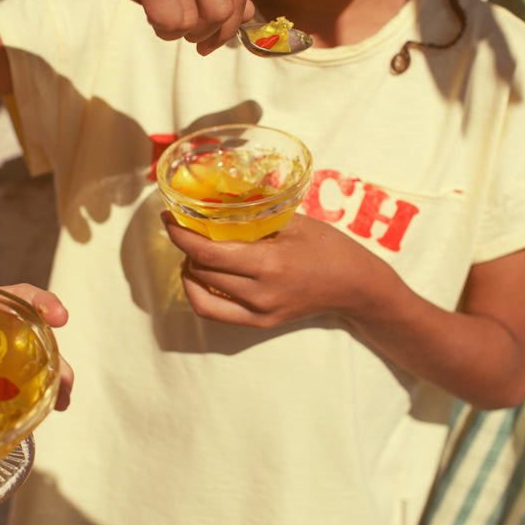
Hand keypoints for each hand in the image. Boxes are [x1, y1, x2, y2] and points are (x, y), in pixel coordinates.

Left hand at [0, 283, 72, 410]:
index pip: (22, 297)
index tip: (59, 317)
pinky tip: (49, 408)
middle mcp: (7, 327)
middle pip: (40, 336)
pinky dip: (41, 395)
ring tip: (62, 401)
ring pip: (41, 361)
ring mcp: (10, 353)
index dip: (43, 303)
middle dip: (57, 356)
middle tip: (65, 378)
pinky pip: (29, 383)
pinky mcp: (7, 376)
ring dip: (57, 379)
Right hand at [6, 0, 254, 54]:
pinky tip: (148, 17)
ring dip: (177, 30)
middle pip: (224, 7)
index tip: (206, 40)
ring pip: (197, 15)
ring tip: (156, 19)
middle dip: (206, 33)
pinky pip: (168, 10)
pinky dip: (162, 26)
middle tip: (180, 34)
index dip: (228, 25)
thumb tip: (249, 13)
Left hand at [161, 212, 379, 327]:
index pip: (206, 252)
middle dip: (184, 248)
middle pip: (199, 271)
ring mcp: (259, 313)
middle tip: (184, 228)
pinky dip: (201, 292)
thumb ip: (255, 215)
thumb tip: (216, 200)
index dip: (180, 235)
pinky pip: (215, 312)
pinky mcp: (260, 323)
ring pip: (200, 296)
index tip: (168, 218)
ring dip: (189, 272)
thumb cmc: (329, 247)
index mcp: (268, 264)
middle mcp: (260, 294)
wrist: (356, 287)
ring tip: (194, 253)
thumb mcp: (294, 222)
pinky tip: (205, 274)